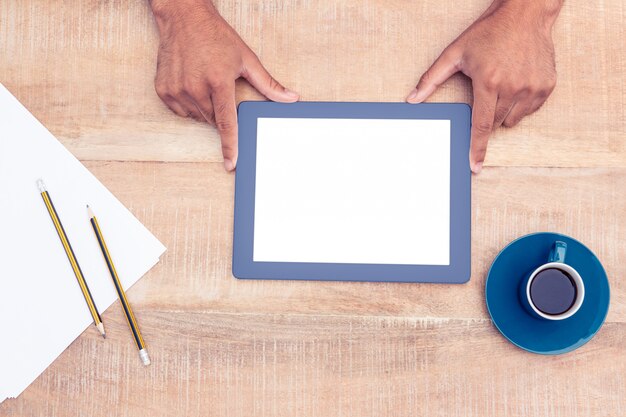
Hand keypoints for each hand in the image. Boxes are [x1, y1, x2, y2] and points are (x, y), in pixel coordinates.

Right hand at [150, 0, 298, 170]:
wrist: (184, 18)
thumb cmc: (216, 37)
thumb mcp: (247, 59)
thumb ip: (268, 85)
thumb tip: (291, 98)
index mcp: (218, 81)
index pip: (226, 123)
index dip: (230, 146)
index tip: (231, 164)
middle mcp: (195, 87)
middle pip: (213, 120)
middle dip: (220, 111)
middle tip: (220, 88)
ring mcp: (177, 89)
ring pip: (198, 116)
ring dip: (205, 108)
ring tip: (205, 81)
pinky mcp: (164, 90)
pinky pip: (181, 110)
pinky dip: (189, 103)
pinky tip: (192, 83)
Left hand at [406, 0, 561, 172]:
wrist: (524, 14)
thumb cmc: (488, 33)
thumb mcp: (454, 53)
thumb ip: (431, 79)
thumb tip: (411, 99)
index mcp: (489, 82)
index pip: (481, 126)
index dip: (477, 148)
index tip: (475, 167)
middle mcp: (513, 87)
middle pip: (496, 123)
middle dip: (488, 113)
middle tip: (487, 89)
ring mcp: (533, 87)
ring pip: (513, 119)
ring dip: (504, 110)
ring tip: (502, 83)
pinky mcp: (547, 86)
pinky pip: (529, 109)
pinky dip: (521, 102)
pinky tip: (516, 81)